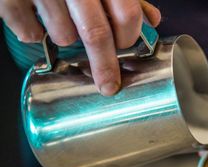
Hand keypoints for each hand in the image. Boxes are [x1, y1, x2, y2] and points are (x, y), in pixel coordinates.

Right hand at [0, 0, 160, 94]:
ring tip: (61, 19)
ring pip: (64, 36)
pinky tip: (36, 18)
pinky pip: (29, 33)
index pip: (127, 15)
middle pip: (96, 34)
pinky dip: (33, 33)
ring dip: (65, 36)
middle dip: (104, 65)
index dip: (128, 37)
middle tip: (108, 84)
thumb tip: (152, 20)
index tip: (125, 48)